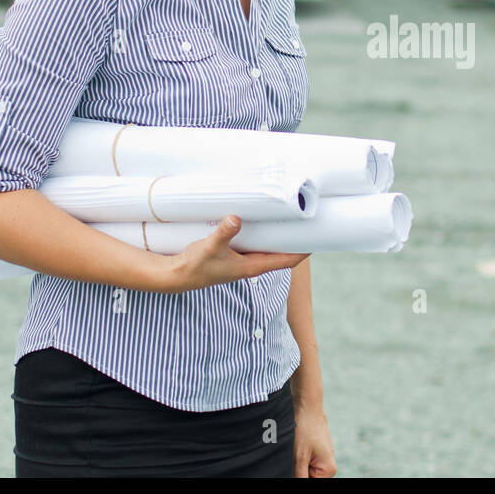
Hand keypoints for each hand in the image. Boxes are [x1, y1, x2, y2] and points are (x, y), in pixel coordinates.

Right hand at [165, 216, 309, 291]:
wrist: (178, 275)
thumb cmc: (195, 266)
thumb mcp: (210, 247)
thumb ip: (223, 234)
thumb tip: (235, 219)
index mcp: (253, 267)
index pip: (287, 261)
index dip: (303, 250)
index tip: (316, 236)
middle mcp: (252, 264)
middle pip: (282, 254)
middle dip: (294, 240)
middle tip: (306, 221)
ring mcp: (244, 260)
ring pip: (269, 248)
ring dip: (278, 236)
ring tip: (289, 218)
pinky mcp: (234, 254)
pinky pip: (255, 243)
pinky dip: (262, 234)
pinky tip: (261, 221)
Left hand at [293, 404, 335, 477]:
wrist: (307, 406)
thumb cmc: (305, 429)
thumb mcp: (299, 457)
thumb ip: (300, 477)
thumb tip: (297, 482)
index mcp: (328, 470)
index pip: (311, 483)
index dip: (298, 476)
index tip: (294, 466)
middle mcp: (328, 466)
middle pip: (309, 477)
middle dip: (297, 471)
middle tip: (293, 457)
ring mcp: (323, 458)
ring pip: (305, 470)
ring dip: (296, 464)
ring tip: (295, 450)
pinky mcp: (316, 451)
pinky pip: (306, 461)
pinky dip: (298, 457)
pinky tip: (296, 446)